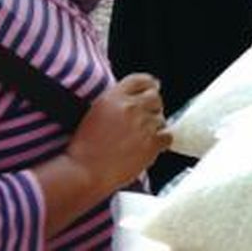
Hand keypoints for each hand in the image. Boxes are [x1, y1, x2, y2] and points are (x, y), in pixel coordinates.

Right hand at [66, 74, 170, 192]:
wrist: (84, 172)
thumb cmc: (85, 148)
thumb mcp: (96, 113)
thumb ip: (116, 102)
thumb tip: (136, 97)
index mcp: (114, 97)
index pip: (141, 80)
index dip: (149, 85)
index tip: (152, 89)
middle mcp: (130, 107)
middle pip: (155, 98)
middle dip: (153, 107)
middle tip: (145, 120)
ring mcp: (143, 125)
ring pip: (161, 119)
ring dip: (154, 127)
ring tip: (139, 140)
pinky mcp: (151, 144)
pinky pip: (167, 137)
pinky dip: (161, 142)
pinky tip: (148, 148)